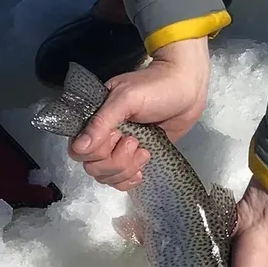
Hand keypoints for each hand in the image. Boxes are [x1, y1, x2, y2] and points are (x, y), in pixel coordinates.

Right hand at [69, 36, 209, 190]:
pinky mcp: (136, 158)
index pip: (79, 150)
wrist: (188, 89)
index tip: (119, 136)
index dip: (97, 151)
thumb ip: (101, 122)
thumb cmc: (156, 87)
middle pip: (93, 167)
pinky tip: (141, 169)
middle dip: (116, 160)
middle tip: (135, 142)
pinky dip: (129, 179)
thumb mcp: (126, 99)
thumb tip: (80, 147)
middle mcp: (103, 135)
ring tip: (144, 150)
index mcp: (95, 117)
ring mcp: (119, 148)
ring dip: (126, 168)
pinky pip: (121, 180)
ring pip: (107, 176)